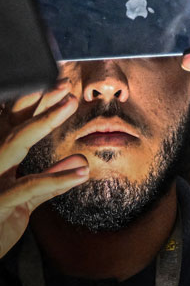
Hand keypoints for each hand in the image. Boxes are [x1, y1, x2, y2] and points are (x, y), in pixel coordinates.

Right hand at [1, 85, 87, 256]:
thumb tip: (78, 162)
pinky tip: (82, 171)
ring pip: (14, 144)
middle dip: (39, 103)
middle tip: (65, 84)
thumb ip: (49, 182)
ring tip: (71, 105)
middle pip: (13, 126)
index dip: (32, 103)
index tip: (58, 85)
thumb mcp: (25, 201)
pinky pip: (27, 187)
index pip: (11, 126)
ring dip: (43, 122)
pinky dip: (55, 178)